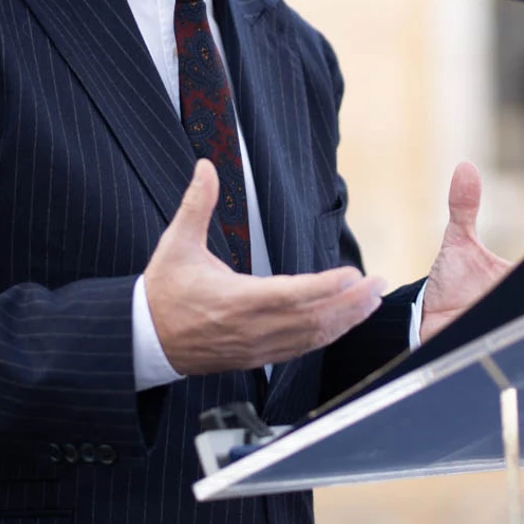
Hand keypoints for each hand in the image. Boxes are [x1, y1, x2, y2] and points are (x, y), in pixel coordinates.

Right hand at [146, 160, 384, 374]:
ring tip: (371, 301)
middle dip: (350, 303)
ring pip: (311, 337)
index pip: (291, 295)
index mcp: (236, 300)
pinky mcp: (258, 358)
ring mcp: (257, 347)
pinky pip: (301, 349)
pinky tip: (343, 323)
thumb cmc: (164, 292)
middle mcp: (252, 328)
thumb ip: (196, 203)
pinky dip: (327, 336)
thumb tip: (206, 166)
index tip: (352, 274)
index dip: (325, 287)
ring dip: (345, 320)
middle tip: (378, 285)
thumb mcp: (176, 243)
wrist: (145, 339)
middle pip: (312, 319)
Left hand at [420, 161, 512, 341]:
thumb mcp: (457, 243)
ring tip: (511, 317)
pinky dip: (511, 346)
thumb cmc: (449, 283)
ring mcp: (513, 329)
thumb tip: (465, 167)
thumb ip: (464, 207)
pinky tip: (505, 342)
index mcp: (522, 278)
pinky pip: (513, 351)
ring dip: (522, 324)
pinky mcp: (500, 352)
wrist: (427, 324)